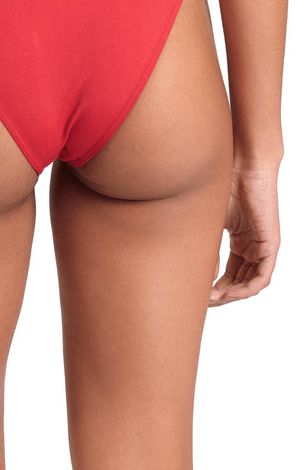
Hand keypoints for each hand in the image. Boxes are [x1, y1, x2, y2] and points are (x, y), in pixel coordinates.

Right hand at [208, 163, 280, 306]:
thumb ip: (207, 251)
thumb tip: (201, 277)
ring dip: (232, 295)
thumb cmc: (223, 186)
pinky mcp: (270, 244)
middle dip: (222, 295)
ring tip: (213, 299)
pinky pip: (262, 277)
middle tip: (204, 302)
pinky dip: (246, 289)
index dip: (215, 287)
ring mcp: (264, 247)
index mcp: (240, 241)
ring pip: (251, 283)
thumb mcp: (210, 226)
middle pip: (240, 282)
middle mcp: (253, 247)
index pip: (230, 274)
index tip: (199, 294)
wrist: (242, 166)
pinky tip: (229, 292)